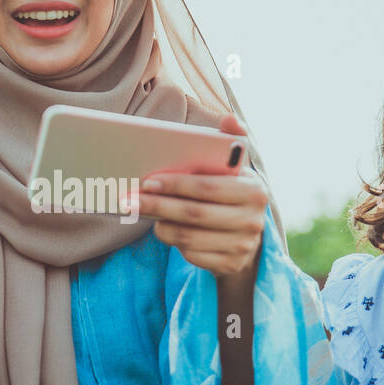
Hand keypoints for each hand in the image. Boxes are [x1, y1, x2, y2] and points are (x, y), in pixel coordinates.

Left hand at [136, 115, 267, 278]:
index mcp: (253, 190)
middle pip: (193, 213)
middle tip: (130, 200)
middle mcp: (252, 219)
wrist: (249, 239)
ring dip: (160, 225)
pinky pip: (192, 255)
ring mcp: (242, 245)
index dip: (175, 185)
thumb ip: (232, 141)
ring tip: (144, 212)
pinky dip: (174, 243)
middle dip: (157, 205)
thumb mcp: (236, 169)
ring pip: (188, 237)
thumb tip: (228, 118)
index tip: (147, 181)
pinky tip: (165, 229)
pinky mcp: (230, 265)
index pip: (207, 187)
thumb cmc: (232, 194)